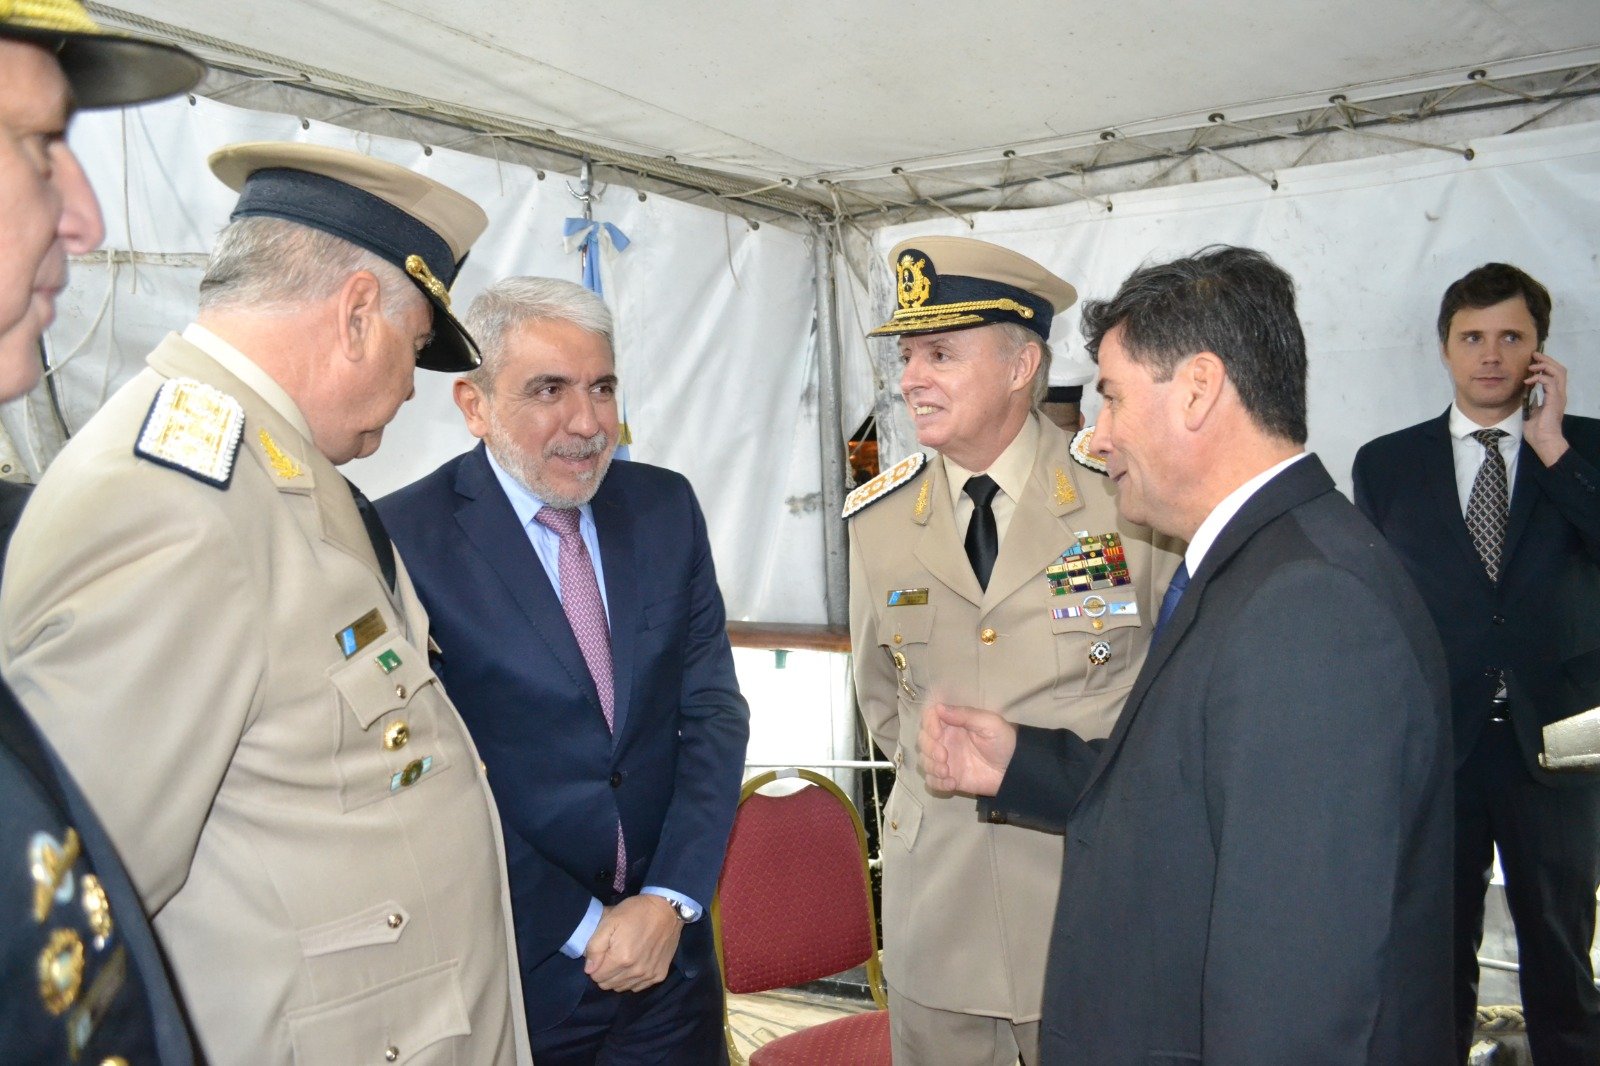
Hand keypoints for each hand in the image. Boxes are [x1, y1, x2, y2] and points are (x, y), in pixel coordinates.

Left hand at [583, 894, 681, 992]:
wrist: (667, 909)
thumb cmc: (635, 912)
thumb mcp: (610, 921)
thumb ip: (595, 946)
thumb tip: (589, 970)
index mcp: (621, 958)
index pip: (596, 977)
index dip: (596, 965)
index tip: (602, 953)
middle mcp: (636, 971)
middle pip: (608, 985)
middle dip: (606, 972)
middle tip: (612, 954)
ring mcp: (649, 975)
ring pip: (622, 988)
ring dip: (619, 976)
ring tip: (624, 957)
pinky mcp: (659, 975)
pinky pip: (638, 987)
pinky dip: (633, 978)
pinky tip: (636, 962)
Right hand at [919, 702, 1016, 796]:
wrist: (1015, 770)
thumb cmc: (1004, 741)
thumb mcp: (989, 723)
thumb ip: (965, 714)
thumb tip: (938, 707)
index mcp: (953, 723)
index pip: (929, 718)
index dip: (928, 724)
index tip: (937, 733)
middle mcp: (946, 740)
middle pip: (923, 740)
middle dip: (929, 749)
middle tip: (944, 756)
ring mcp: (946, 760)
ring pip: (924, 760)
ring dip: (931, 766)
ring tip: (948, 772)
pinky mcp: (950, 778)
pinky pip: (932, 781)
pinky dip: (936, 782)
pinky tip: (952, 783)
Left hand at [1524, 350, 1570, 465]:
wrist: (1543, 441)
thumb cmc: (1537, 431)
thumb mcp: (1532, 412)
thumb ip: (1532, 401)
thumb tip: (1527, 394)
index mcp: (1555, 396)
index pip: (1555, 374)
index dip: (1546, 365)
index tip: (1534, 360)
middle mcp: (1559, 394)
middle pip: (1560, 369)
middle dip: (1547, 360)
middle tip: (1534, 355)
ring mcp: (1558, 396)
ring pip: (1558, 372)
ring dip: (1544, 366)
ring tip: (1531, 366)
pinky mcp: (1554, 400)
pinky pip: (1550, 382)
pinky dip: (1539, 378)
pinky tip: (1528, 381)